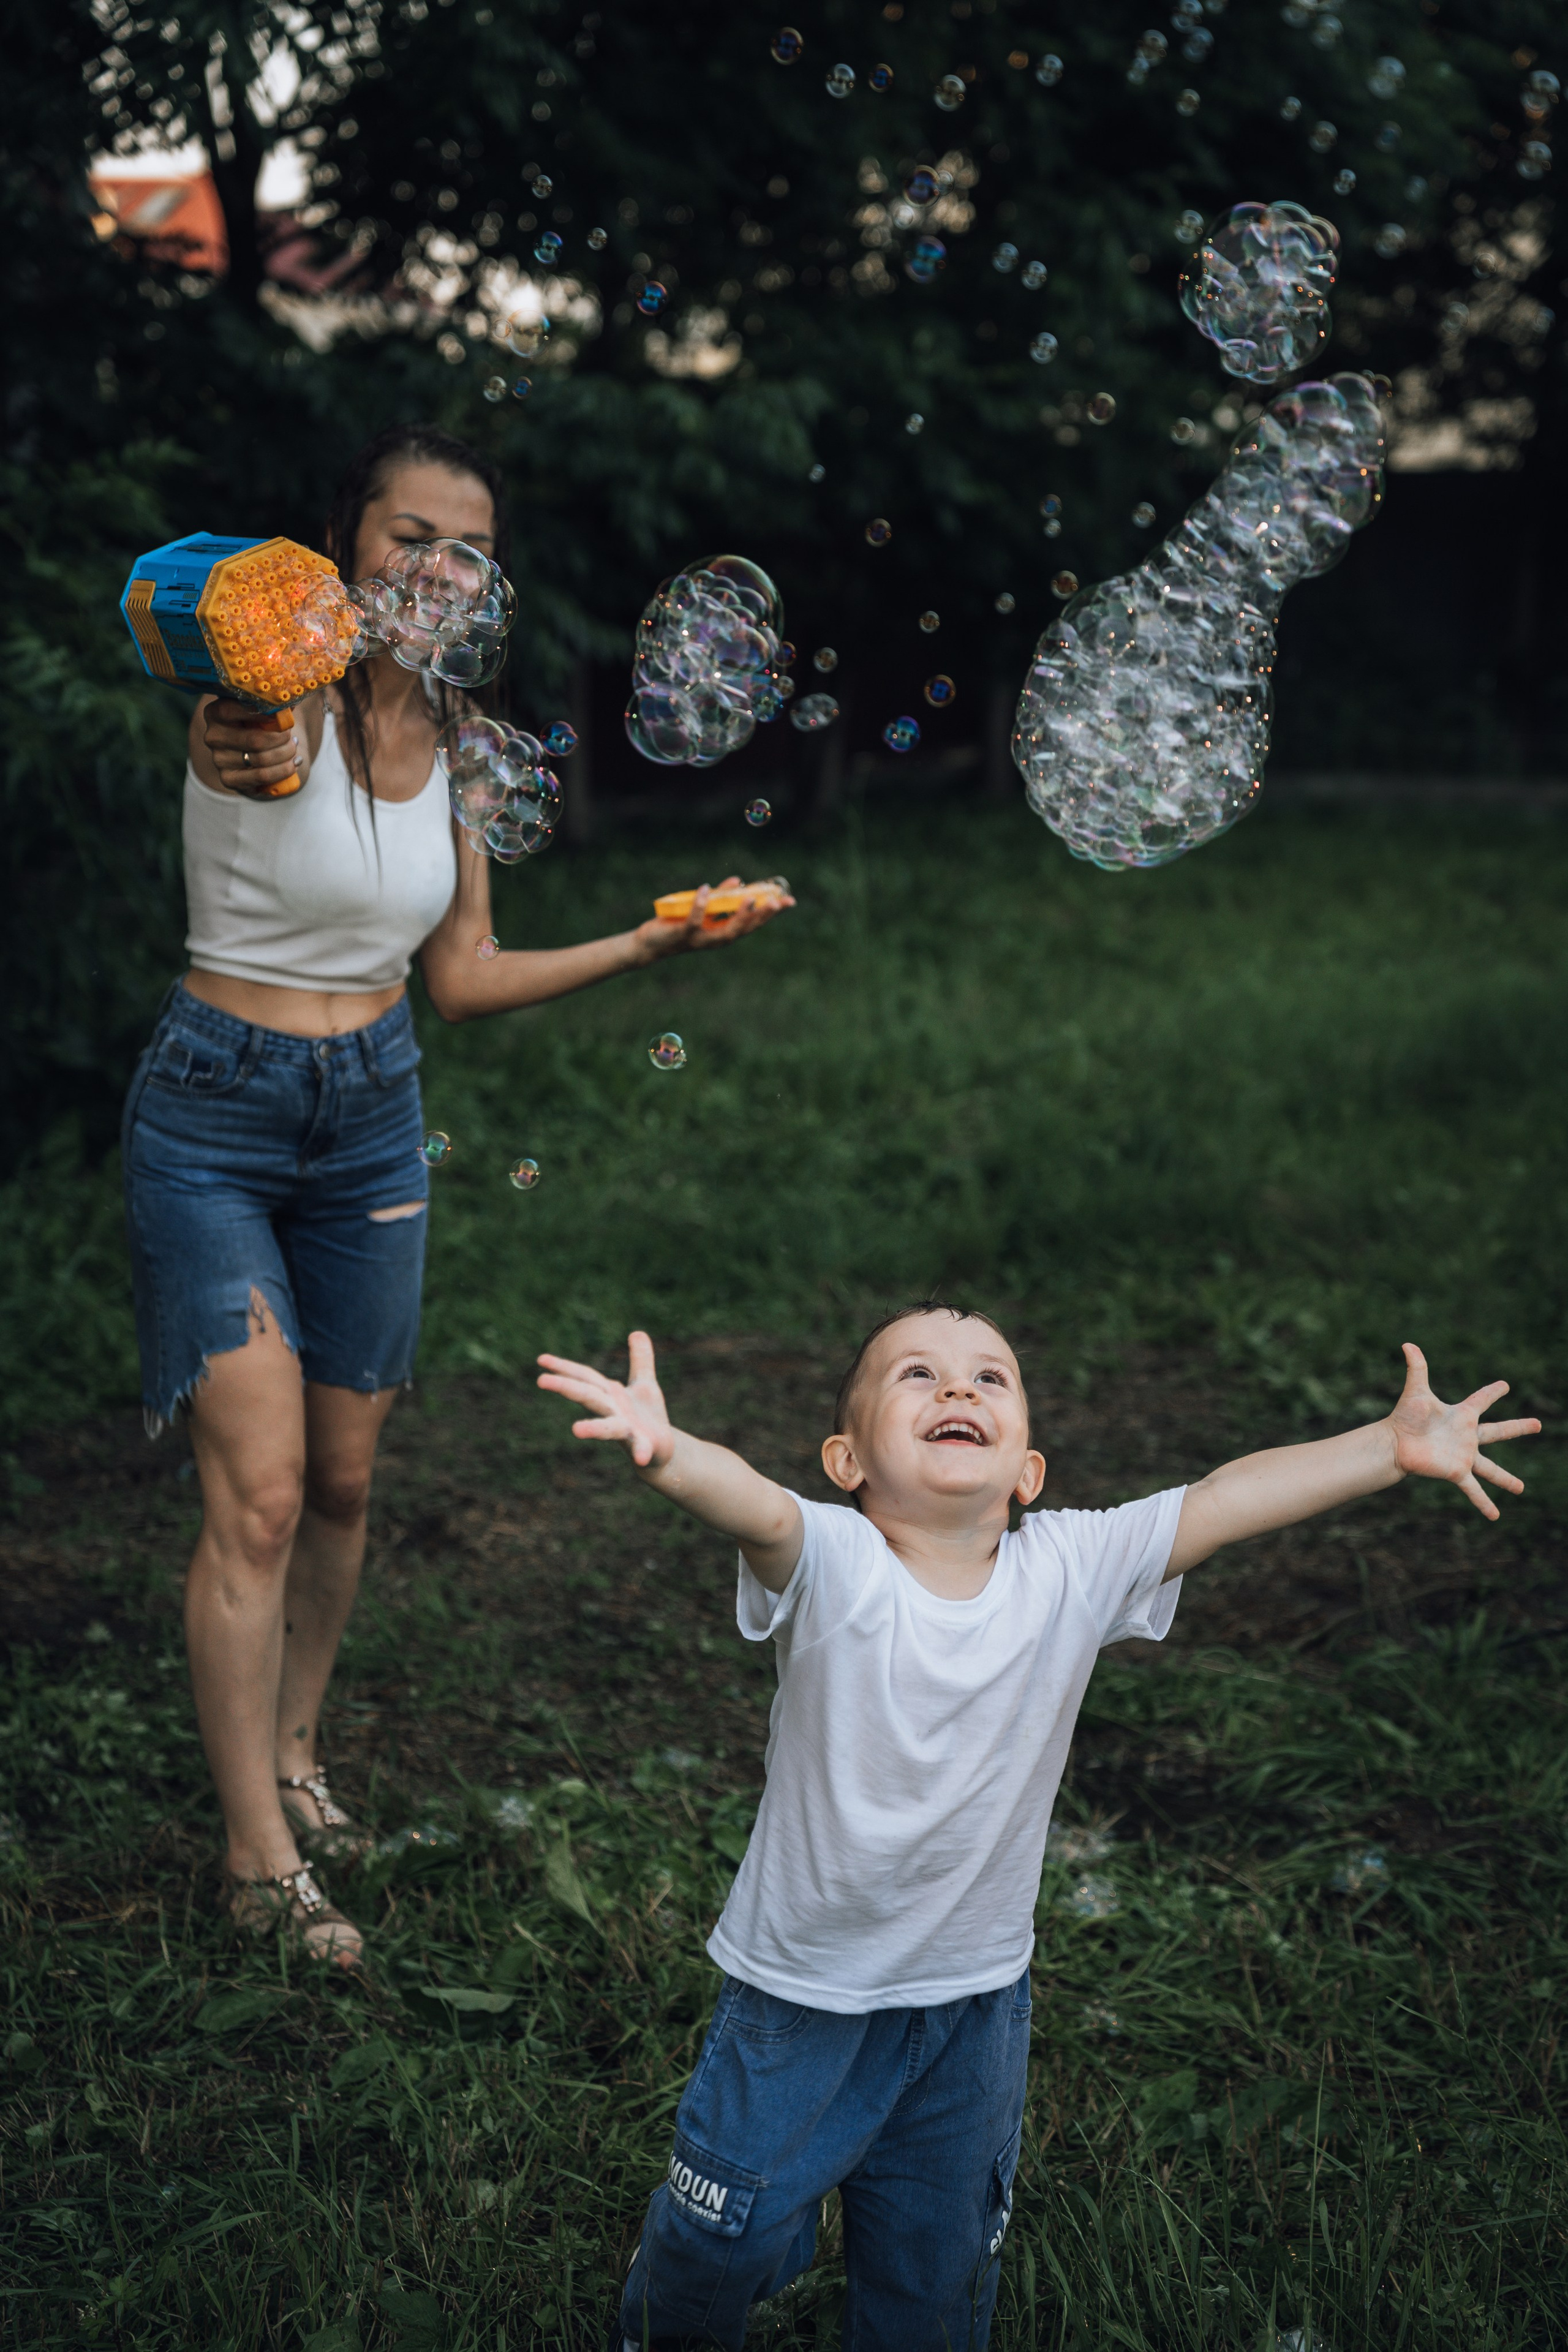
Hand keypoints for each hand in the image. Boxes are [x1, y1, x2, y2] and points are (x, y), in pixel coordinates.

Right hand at [202, 699, 301, 796]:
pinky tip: (294, 763)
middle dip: (281, 739)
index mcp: (214, 713)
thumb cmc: (258, 727)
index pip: (231, 711)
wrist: (253, 758)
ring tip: (294, 748)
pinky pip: (262, 776)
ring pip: (262, 759)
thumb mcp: (260, 711)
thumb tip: (292, 701)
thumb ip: (272, 704)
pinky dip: (284, 770)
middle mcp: (212, 736)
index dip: (259, 713)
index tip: (280, 715)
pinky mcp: (228, 779)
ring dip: (286, 754)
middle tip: (293, 737)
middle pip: (254, 740)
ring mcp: (219, 760)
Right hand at [536, 1330, 674, 1469]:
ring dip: (593, 1429)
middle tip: (540, 1380)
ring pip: (608, 1427)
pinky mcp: (644, 1446)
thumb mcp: (645, 1384)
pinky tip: (641, 1459)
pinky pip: (641, 1449)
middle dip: (566, 1387)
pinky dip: (640, 1452)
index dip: (564, 1367)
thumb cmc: (648, 1417)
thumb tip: (637, 1332)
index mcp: (610, 1395)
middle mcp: (613, 1411)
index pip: (584, 1377)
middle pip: (588, 1396)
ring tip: (575, 1430)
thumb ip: (641, 1360)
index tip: (541, 1359)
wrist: (663, 1451)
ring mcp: (626, 1430)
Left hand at [634, 876, 793, 962]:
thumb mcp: (702, 909)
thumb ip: (720, 898)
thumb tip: (738, 881)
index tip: (788, 901)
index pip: (753, 923)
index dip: (771, 913)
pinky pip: (695, 920)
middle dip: (763, 916)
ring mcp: (702, 939)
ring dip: (740, 916)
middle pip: (746, 929)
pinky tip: (707, 889)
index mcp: (724, 932)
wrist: (651, 943)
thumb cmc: (678, 925)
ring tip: (751, 899)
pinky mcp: (684, 935)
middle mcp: (717, 939)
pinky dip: (701, 906)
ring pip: (727, 931)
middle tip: (778, 902)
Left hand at [1387, 1342, 1540, 1520]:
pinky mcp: (1456, 1471)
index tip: (1505, 1385)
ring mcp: (1463, 1456)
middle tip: (1538, 1424)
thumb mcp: (1416, 1391)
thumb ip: (1417, 1368)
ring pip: (1490, 1468)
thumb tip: (1408, 1343)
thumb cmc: (1405, 1417)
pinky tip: (1494, 1516)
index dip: (1492, 1392)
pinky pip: (1473, 1489)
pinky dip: (1483, 1503)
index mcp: (1461, 1416)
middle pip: (1498, 1431)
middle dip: (1518, 1427)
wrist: (1394, 1443)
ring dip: (1506, 1479)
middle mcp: (1466, 1437)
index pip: (1481, 1400)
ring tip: (1521, 1489)